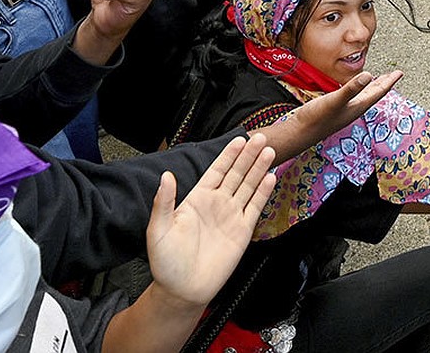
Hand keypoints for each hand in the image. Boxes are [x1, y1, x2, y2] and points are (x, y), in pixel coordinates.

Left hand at [146, 134, 276, 305]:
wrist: (182, 290)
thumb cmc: (166, 263)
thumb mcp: (158, 229)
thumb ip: (164, 202)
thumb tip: (166, 176)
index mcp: (197, 199)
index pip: (217, 170)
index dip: (229, 155)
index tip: (239, 139)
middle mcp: (217, 204)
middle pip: (237, 174)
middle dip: (249, 155)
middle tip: (261, 137)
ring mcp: (231, 217)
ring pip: (249, 187)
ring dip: (259, 169)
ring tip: (269, 152)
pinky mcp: (242, 232)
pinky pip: (255, 208)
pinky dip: (264, 193)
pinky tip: (271, 179)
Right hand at [259, 70, 402, 160]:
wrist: (298, 134)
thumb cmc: (316, 119)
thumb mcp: (335, 100)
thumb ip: (351, 88)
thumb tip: (369, 75)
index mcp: (357, 107)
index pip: (378, 92)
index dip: (389, 81)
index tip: (399, 72)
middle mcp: (353, 110)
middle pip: (373, 94)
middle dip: (384, 84)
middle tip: (393, 75)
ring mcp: (343, 111)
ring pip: (363, 97)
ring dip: (371, 88)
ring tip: (377, 80)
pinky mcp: (334, 111)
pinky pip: (351, 98)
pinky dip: (356, 90)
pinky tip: (352, 89)